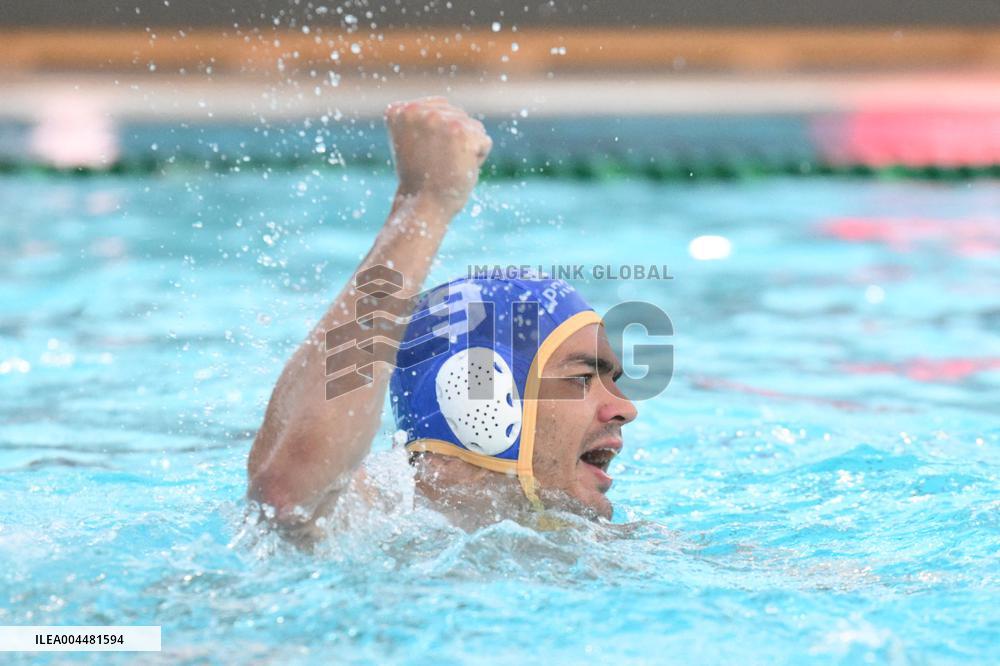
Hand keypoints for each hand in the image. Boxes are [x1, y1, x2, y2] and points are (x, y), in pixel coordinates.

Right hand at [385, 97, 492, 215]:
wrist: (423, 206)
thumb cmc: (420, 180)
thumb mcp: (412, 143)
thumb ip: (424, 121)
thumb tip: (448, 111)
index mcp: (399, 111)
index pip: (440, 109)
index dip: (439, 136)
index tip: (423, 155)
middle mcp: (417, 111)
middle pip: (458, 115)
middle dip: (455, 141)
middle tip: (435, 164)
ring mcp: (439, 120)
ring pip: (473, 127)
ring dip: (466, 150)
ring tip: (446, 167)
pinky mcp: (461, 132)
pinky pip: (484, 142)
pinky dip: (478, 160)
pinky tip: (458, 169)